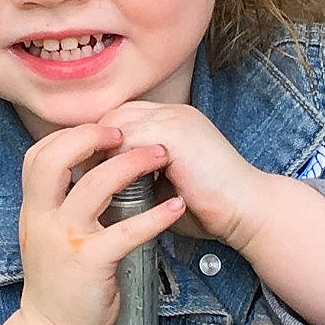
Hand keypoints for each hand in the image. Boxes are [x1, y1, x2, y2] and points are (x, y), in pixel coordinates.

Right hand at [17, 122, 183, 324]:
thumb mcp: (47, 236)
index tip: (100, 129)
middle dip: (91, 137)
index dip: (68, 135)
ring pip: (94, 185)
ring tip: (160, 156)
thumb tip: (87, 170)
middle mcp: (42, 219)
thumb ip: (59, 205)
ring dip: (131, 163)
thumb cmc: (59, 282)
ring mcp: (65, 240)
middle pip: (55, 158)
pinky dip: (156, 215)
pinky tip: (176, 207)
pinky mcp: (90, 262)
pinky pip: (127, 230)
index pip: (38, 155)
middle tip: (124, 132)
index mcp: (33, 210)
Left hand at [93, 101, 266, 250]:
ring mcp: (176, 120)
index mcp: (172, 122)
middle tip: (75, 177)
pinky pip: (129, 140)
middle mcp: (173, 113)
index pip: (120, 118)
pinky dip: (113, 162)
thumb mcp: (166, 185)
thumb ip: (138, 177)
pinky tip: (104, 186)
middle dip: (91, 145)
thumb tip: (99, 190)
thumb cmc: (210, 207)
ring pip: (117, 124)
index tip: (82, 172)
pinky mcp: (177, 135)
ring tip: (85, 183)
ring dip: (98, 154)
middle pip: (113, 115)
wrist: (248, 211)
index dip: (98, 143)